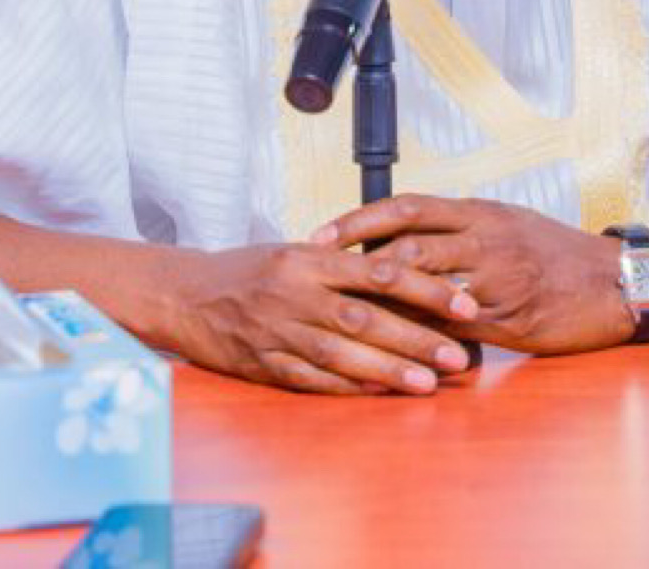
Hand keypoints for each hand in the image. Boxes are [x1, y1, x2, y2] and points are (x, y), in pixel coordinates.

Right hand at [162, 242, 478, 394]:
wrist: (183, 293)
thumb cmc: (248, 270)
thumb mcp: (294, 253)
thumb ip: (342, 266)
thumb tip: (405, 277)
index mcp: (309, 259)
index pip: (381, 271)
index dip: (428, 290)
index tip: (465, 304)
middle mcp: (296, 293)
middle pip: (368, 317)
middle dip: (418, 338)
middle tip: (459, 355)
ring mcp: (278, 330)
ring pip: (342, 352)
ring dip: (389, 370)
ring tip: (428, 382)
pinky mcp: (262, 362)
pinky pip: (310, 378)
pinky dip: (347, 388)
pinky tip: (378, 395)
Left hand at [312, 195, 633, 355]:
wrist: (616, 282)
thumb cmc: (558, 253)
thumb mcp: (507, 224)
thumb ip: (460, 229)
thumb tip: (405, 235)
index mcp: (480, 213)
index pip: (407, 207)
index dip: (358, 219)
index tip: (320, 233)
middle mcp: (485, 240)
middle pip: (407, 244)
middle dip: (355, 261)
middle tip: (315, 276)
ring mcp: (497, 280)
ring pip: (425, 287)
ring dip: (382, 302)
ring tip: (343, 314)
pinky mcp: (510, 319)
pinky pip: (454, 328)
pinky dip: (421, 335)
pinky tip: (392, 347)